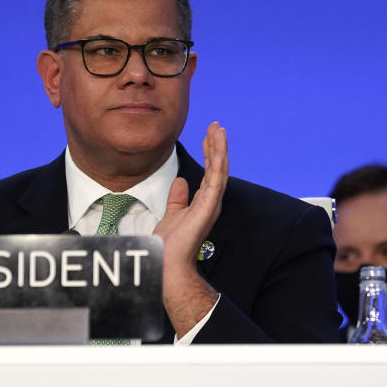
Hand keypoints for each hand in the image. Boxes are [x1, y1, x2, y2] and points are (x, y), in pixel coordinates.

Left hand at [153, 122, 228, 334]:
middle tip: (215, 125)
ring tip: (218, 128)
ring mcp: (211, 203)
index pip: (209, 172)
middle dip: (216, 145)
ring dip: (220, 147)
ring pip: (220, 169)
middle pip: (217, 167)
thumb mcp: (172, 214)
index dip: (209, 152)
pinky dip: (219, 158)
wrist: (167, 261)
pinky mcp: (209, 205)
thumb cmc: (169, 244)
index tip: (208, 134)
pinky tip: (218, 143)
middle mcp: (210, 201)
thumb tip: (180, 182)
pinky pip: (217, 177)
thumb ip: (178, 198)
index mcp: (202, 202)